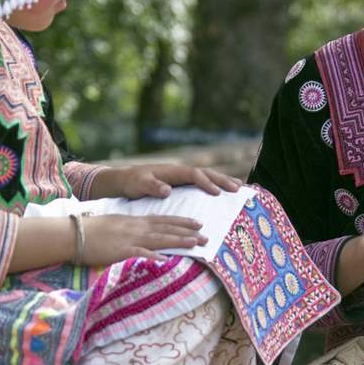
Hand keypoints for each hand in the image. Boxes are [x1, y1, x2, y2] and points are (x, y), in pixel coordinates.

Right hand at [78, 214, 207, 264]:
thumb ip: (130, 230)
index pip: (163, 220)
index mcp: (134, 221)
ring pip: (160, 239)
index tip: (197, 223)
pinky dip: (153, 256)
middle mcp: (136, 228)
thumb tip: (142, 236)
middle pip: (166, 229)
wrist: (73, 233)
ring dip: (179, 241)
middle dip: (187, 232)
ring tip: (196, 243)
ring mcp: (129, 239)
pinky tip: (166, 261)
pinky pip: (140, 253)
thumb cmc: (91, 231)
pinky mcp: (121, 251)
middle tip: (206, 235)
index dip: (181, 222)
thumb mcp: (115, 226)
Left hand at [93, 163, 241, 199]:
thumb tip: (167, 190)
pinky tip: (223, 192)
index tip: (218, 193)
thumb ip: (152, 186)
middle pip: (206, 173)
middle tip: (239, 188)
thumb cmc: (131, 182)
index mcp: (172, 171)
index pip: (194, 174)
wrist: (123, 180)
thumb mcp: (138, 184)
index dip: (206, 183)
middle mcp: (180, 171)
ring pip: (207, 176)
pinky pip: (201, 183)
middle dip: (222, 179)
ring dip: (223, 181)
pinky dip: (215, 185)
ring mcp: (181, 177)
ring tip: (240, 187)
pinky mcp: (181, 184)